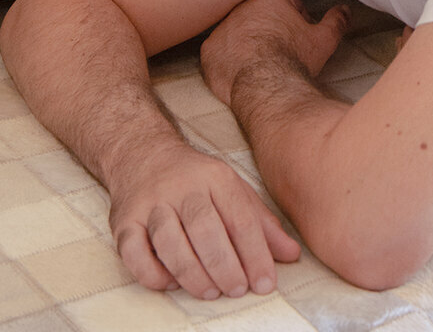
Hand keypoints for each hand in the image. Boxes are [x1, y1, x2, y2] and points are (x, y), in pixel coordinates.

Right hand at [110, 144, 299, 299]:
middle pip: (205, 228)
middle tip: (238, 290)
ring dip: (192, 273)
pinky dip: (152, 273)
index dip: (256, 253)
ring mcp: (151, 203)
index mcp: (216, 177)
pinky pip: (134, 253)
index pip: (240, 217)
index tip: (266, 283)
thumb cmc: (197, 182)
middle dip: (224, 264)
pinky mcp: (124, 221)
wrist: (144, 155)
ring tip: (211, 292)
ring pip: (169, 241)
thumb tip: (292, 255)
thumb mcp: (234, 191)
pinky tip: (171, 283)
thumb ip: (261, 224)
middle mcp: (182, 187)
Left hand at [200, 0, 349, 109]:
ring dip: (248, 43)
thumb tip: (345, 10)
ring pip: (239, 32)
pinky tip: (242, 72)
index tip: (298, 38)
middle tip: (281, 51)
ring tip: (262, 64)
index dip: (295, 21)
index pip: (285, 3)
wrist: (265, 85)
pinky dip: (228, 60)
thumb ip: (336, 20)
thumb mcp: (324, 39)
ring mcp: (222, 28)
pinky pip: (219, 51)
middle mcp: (242, 6)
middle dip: (270, 30)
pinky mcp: (208, 51)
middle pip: (260, 16)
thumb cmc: (294, 59)